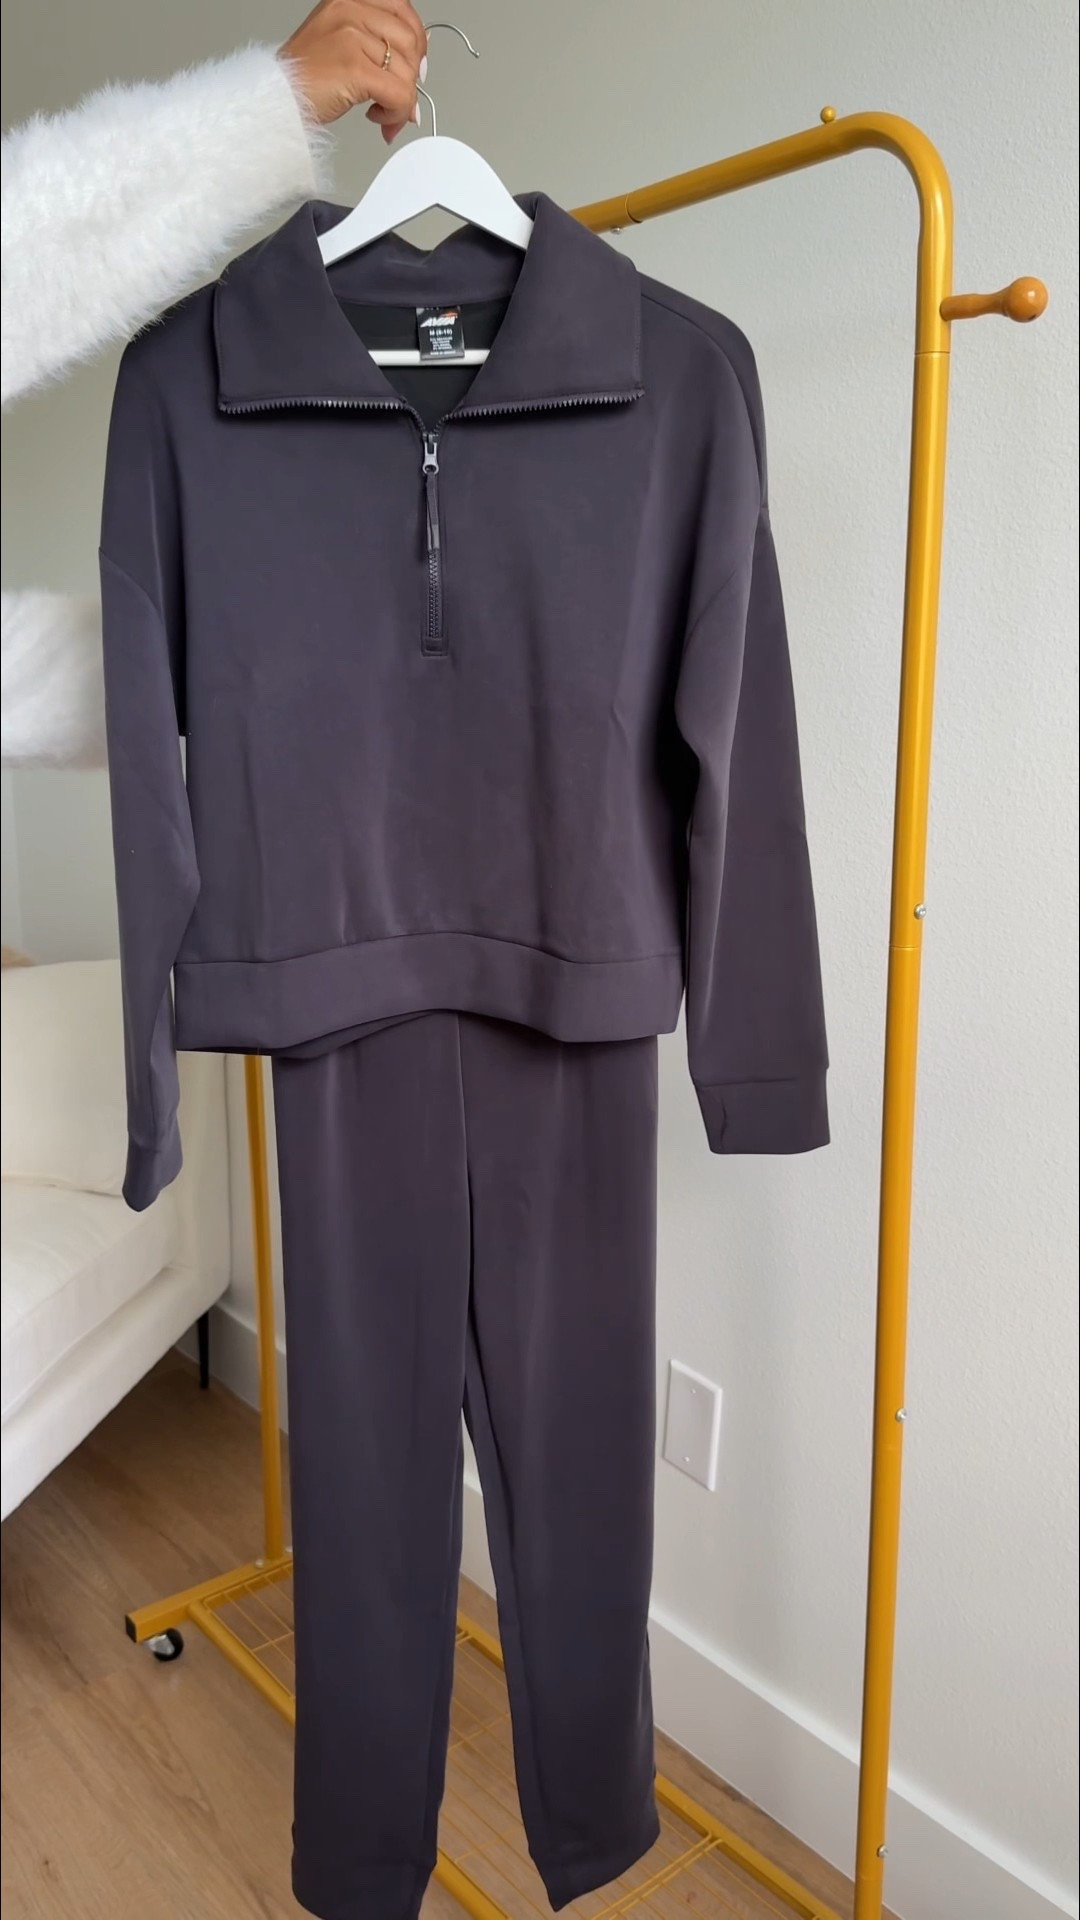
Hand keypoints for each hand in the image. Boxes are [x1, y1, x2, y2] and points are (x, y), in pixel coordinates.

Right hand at [281, 0, 427, 142]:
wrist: (277, 99)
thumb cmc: (305, 75)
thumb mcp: (342, 41)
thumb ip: (376, 40)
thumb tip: (420, 54)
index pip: (403, 10)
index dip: (416, 43)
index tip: (411, 67)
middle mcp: (350, 10)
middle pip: (411, 43)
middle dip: (411, 78)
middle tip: (397, 97)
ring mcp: (351, 36)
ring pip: (407, 72)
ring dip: (401, 101)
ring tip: (381, 109)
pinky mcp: (354, 68)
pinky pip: (399, 94)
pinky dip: (395, 114)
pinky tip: (376, 116)